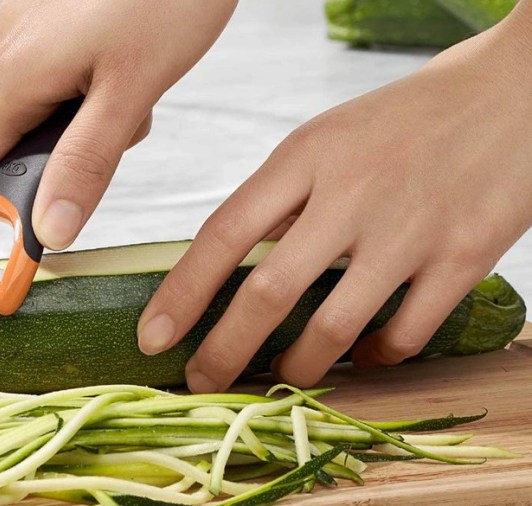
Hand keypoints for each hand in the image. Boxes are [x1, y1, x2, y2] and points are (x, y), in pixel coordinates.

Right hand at [0, 0, 236, 249]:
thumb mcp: (131, 91)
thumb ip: (86, 164)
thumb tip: (49, 232)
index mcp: (15, 72)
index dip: (6, 193)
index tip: (59, 196)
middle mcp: (6, 45)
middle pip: (11, 134)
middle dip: (65, 147)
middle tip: (121, 119)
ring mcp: (26, 24)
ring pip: (40, 103)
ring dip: (85, 113)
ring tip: (134, 80)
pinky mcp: (49, 12)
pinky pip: (54, 69)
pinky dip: (89, 80)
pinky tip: (128, 57)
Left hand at [137, 3, 531, 391]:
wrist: (511, 93)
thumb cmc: (403, 120)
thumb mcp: (326, 138)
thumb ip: (280, 198)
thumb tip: (227, 265)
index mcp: (305, 156)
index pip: (224, 233)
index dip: (181, 293)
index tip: (152, 335)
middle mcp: (351, 193)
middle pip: (269, 291)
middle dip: (225, 350)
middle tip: (202, 382)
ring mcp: (409, 230)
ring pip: (334, 327)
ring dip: (297, 367)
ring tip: (280, 379)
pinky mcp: (462, 258)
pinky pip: (405, 333)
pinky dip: (376, 358)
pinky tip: (362, 360)